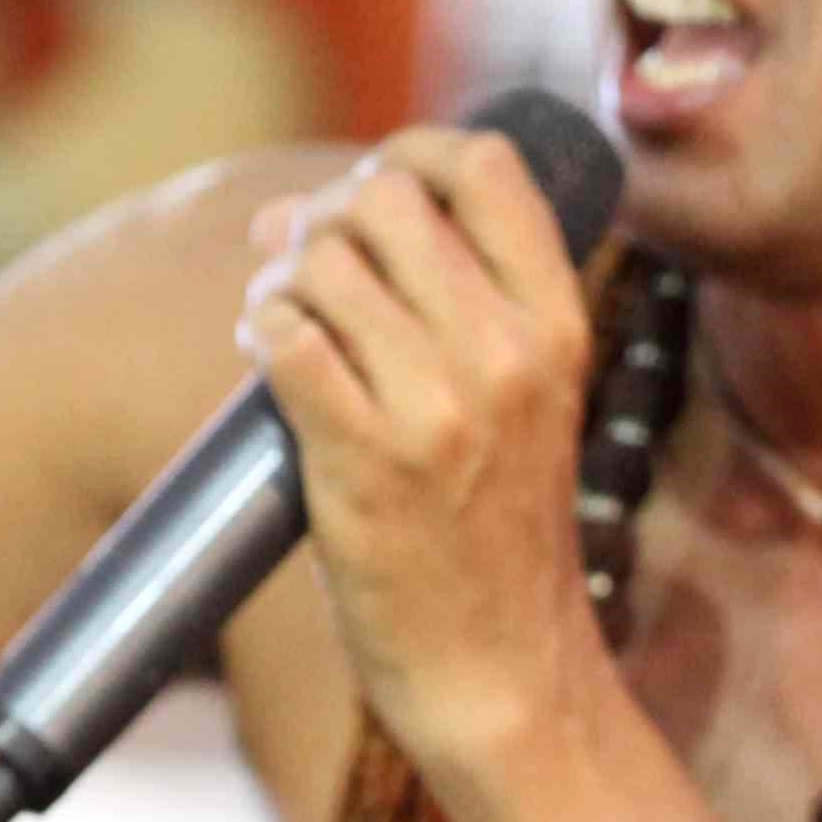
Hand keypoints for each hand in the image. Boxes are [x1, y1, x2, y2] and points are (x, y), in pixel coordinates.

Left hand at [235, 126, 603, 780]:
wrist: (500, 670)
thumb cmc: (495, 530)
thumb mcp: (524, 398)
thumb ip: (451, 299)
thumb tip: (300, 210)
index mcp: (561, 323)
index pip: (486, 163)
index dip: (410, 151)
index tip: (373, 191)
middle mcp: (507, 352)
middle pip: (384, 197)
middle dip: (327, 221)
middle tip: (309, 273)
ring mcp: (437, 406)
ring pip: (321, 261)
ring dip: (281, 280)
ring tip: (287, 326)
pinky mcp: (363, 459)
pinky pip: (284, 338)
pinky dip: (260, 333)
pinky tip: (268, 364)